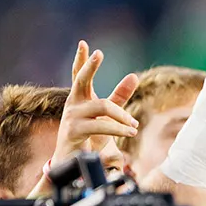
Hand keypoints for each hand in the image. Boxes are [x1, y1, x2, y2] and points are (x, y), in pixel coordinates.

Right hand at [51, 41, 139, 171]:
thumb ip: (120, 96)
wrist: (73, 162)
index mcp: (80, 98)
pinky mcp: (74, 131)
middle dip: (90, 66)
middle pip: (81, 80)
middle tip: (99, 54)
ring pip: (102, 106)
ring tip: (134, 126)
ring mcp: (72, 117)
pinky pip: (101, 125)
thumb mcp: (108, 115)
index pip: (79, 75)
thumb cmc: (90, 137)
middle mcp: (73, 104)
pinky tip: (130, 132)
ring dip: (122, 116)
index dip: (82, 59)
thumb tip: (134, 75)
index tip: (83, 43)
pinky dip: (119, 128)